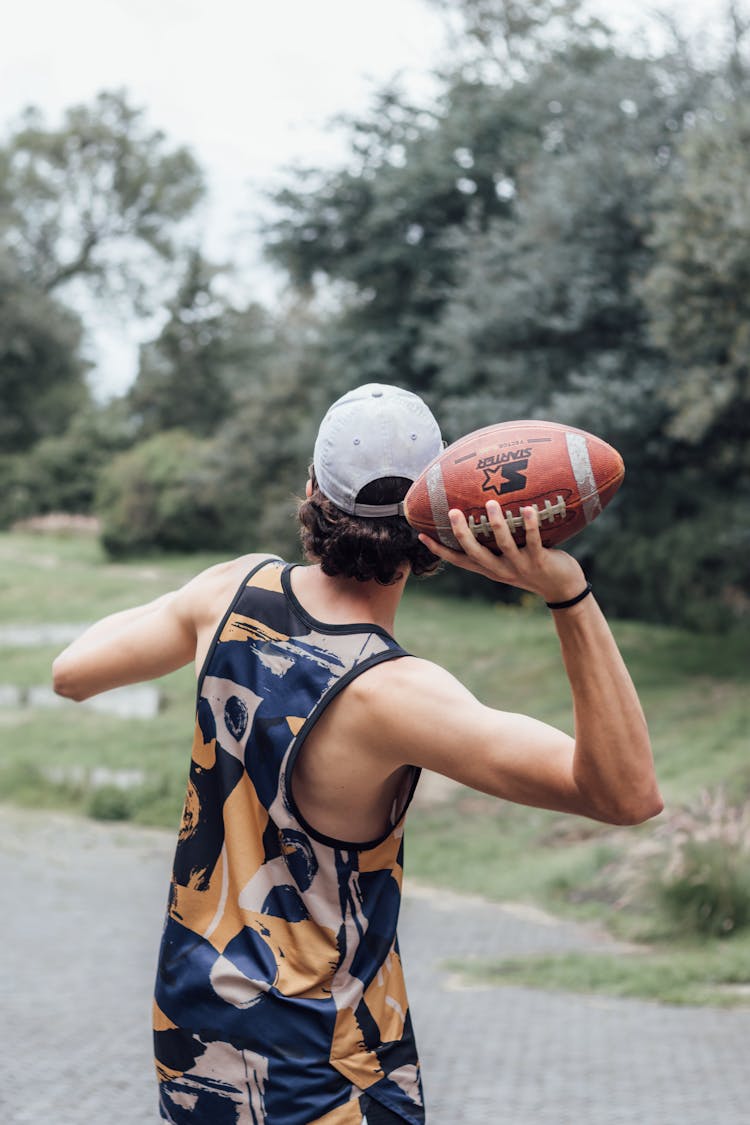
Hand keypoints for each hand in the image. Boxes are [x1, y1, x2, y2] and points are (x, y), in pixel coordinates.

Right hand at [419, 501, 585, 603]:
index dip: (438, 550)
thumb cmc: (534, 567)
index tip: (420, 534)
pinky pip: (534, 541)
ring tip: (491, 502)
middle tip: (452, 511)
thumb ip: (496, 544)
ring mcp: (519, 566)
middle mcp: (500, 569)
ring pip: (503, 544)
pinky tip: (528, 508)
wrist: (563, 589)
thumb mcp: (510, 560)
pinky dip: (530, 525)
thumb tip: (485, 514)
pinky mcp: (540, 561)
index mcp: (489, 569)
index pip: (458, 560)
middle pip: (475, 552)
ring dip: (496, 524)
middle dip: (462, 533)